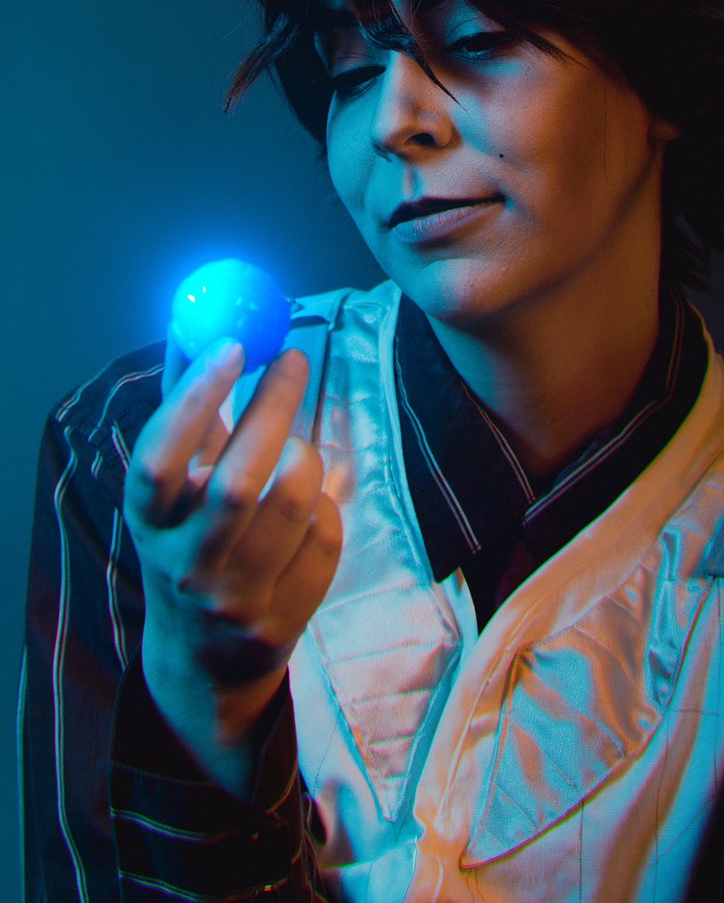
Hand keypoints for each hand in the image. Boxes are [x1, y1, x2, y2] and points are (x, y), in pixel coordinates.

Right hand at [123, 329, 341, 792]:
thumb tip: (191, 321)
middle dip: (272, 406)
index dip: (194, 399)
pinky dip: (328, 505)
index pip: (159, 460)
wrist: (204, 650)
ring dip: (306, 458)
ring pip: (293, 505)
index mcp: (146, 524)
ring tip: (299, 449)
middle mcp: (184, 566)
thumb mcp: (172, 484)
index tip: (234, 344)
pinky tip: (312, 505)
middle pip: (237, 482)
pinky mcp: (284, 619)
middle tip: (293, 357)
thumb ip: (183, 406)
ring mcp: (236, 600)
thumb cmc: (188, 535)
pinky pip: (326, 537)